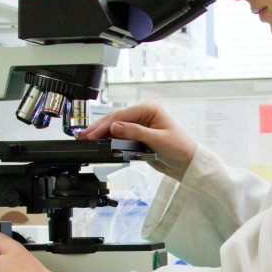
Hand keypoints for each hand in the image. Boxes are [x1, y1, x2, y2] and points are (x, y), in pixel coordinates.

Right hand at [77, 100, 195, 179]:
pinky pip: (120, 134)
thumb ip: (135, 132)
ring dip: (102, 132)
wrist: (187, 163)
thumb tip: (115, 127)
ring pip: (116, 125)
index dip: (106, 125)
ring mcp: (140, 123)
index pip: (122, 115)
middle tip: (84, 136)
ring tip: (86, 138)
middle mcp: (143, 113)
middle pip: (116, 118)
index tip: (93, 134)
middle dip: (99, 128)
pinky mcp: (138, 134)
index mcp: (149, 108)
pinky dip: (109, 138)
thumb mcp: (157, 140)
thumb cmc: (179, 148)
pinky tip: (99, 141)